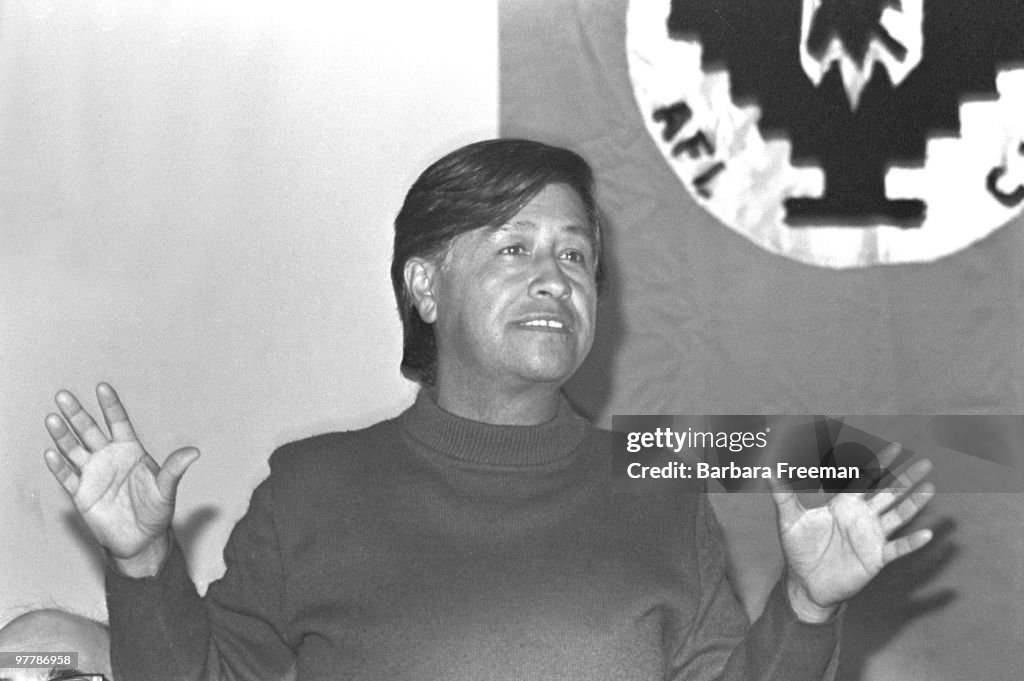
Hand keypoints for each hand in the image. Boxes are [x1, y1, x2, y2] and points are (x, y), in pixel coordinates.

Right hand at [44, 383, 199, 575]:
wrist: (142, 539)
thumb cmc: (157, 510)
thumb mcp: (167, 489)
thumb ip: (175, 469)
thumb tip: (195, 452)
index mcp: (131, 450)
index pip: (118, 422)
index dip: (110, 405)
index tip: (102, 387)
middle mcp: (109, 458)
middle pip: (90, 430)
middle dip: (77, 413)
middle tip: (63, 395)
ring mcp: (94, 474)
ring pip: (74, 449)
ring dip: (63, 435)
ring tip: (52, 418)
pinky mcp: (82, 494)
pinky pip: (67, 477)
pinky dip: (58, 466)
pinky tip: (51, 452)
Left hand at [771, 443, 934, 621]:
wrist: (805, 583)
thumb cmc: (798, 550)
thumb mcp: (789, 520)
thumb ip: (782, 494)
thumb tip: (768, 469)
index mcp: (843, 504)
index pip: (864, 478)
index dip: (878, 462)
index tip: (896, 445)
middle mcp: (862, 517)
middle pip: (887, 493)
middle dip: (905, 478)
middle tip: (925, 462)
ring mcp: (871, 537)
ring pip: (897, 516)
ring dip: (914, 503)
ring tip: (931, 488)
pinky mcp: (876, 558)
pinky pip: (897, 549)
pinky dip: (911, 542)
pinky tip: (927, 533)